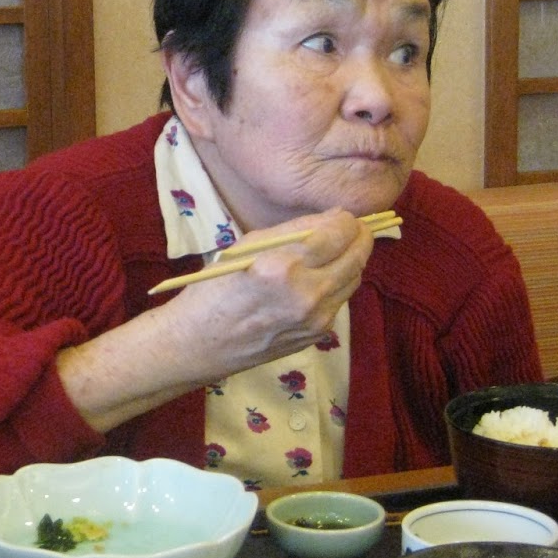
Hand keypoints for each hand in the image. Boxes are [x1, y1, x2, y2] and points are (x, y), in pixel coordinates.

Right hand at [56, 208, 373, 433]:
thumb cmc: (214, 287)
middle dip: (358, 237)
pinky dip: (336, 285)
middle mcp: (306, 294)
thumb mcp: (246, 246)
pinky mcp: (318, 335)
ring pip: (354, 279)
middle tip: (351, 228)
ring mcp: (315, 319)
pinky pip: (339, 301)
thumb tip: (333, 218)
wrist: (199, 342)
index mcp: (283, 265)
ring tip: (334, 252)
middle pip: (357, 256)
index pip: (339, 232)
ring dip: (350, 260)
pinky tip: (316, 280)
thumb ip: (293, 231)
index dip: (347, 219)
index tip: (342, 215)